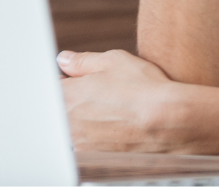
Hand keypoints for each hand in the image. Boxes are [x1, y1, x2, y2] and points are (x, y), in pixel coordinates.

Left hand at [58, 49, 191, 152]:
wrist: (167, 120)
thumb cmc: (142, 89)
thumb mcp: (114, 60)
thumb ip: (83, 61)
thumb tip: (65, 59)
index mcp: (67, 95)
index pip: (51, 87)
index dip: (66, 81)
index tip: (79, 79)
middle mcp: (66, 122)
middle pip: (60, 109)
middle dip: (76, 100)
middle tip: (103, 93)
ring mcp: (78, 142)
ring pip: (73, 128)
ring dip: (86, 119)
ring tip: (115, 109)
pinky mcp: (92, 157)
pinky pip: (87, 143)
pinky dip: (99, 134)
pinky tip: (120, 124)